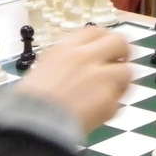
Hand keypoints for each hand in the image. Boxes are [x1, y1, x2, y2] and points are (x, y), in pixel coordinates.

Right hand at [13, 27, 131, 135]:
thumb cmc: (29, 101)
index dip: (104, 39)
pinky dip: (111, 106)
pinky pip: (118, 100)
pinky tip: (98, 112)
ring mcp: (100, 78)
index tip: (107, 48)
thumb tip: (82, 62)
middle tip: (120, 64)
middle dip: (123, 53)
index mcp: (66, 48)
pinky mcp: (108, 100)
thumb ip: (67, 61)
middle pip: (119, 42)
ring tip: (110, 93)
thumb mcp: (43, 69)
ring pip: (126, 71)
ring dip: (121, 82)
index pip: (96, 31)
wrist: (32, 124)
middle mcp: (86, 57)